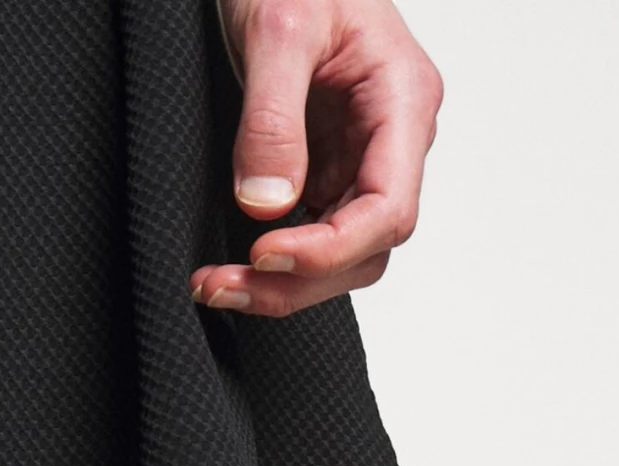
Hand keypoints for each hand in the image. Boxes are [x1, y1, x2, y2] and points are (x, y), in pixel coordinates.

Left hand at [192, 0, 442, 316]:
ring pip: (341, 256)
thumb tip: (266, 204)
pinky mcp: (328, 168)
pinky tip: (231, 264)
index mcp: (403, 100)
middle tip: (221, 285)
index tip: (264, 252)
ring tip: (215, 284)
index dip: (329, 249)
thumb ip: (273, 117)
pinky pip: (312, 234)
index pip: (387, 209)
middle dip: (296, 280)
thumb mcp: (279, 27)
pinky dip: (273, 261)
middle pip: (365, 248)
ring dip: (281, 284)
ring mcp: (362, 158)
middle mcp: (392, 139)